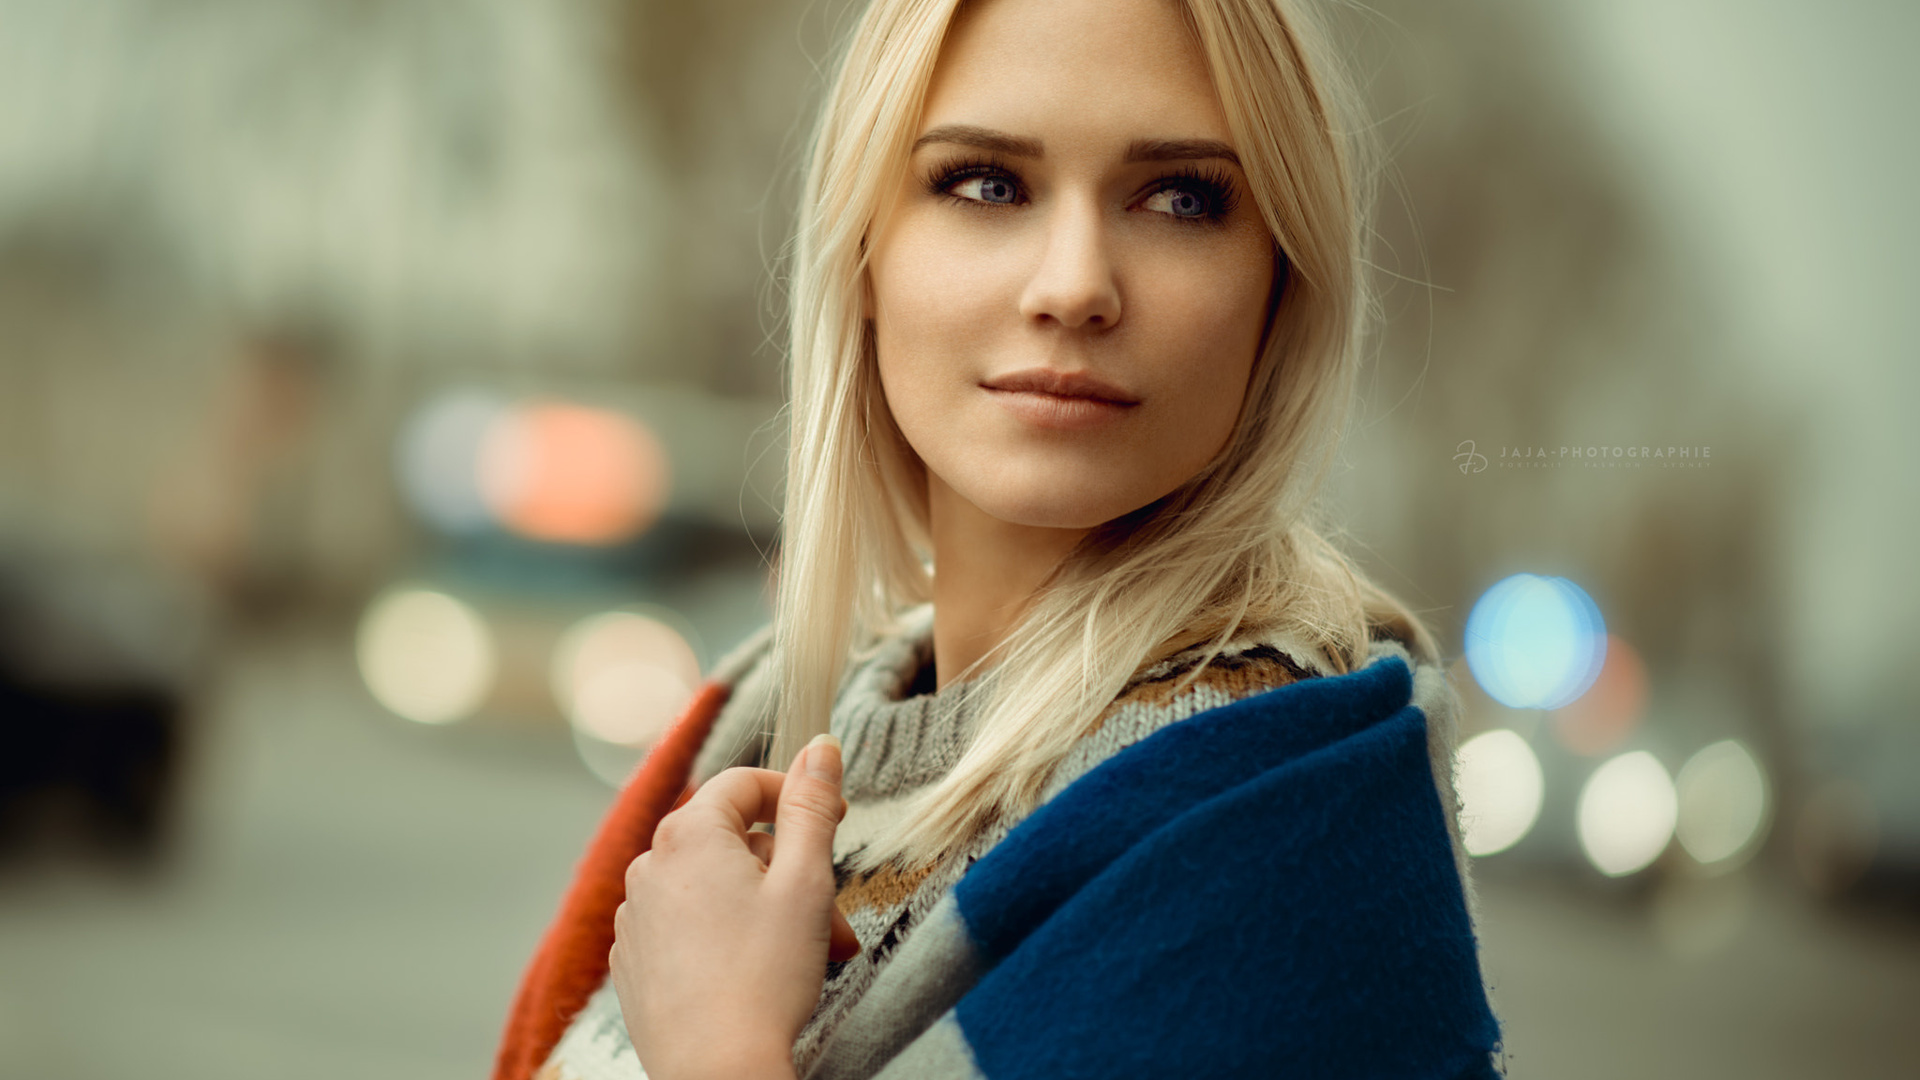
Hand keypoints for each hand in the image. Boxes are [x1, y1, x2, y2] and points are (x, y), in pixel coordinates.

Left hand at [610, 734, 859, 1079]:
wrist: (717, 1071)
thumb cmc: (764, 976)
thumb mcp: (806, 881)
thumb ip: (812, 807)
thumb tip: (820, 746)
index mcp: (688, 835)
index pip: (745, 783)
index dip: (797, 794)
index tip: (836, 818)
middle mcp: (649, 866)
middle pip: (732, 842)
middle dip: (789, 872)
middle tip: (834, 916)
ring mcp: (634, 918)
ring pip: (712, 888)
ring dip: (764, 908)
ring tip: (807, 953)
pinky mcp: (632, 963)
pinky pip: (686, 927)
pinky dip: (725, 937)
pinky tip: (757, 974)